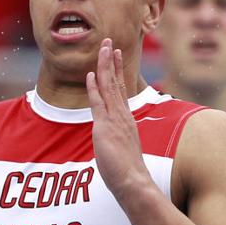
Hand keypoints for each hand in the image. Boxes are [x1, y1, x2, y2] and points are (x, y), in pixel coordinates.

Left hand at [85, 39, 151, 201]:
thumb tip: (111, 143)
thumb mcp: (122, 151)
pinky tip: (92, 74)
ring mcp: (116, 120)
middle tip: (109, 42)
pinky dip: (95, 88)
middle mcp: (123, 116)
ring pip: (110, 87)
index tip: (114, 56)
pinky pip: (99, 103)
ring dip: (105, 66)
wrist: (133, 182)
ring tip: (103, 47)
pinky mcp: (106, 128)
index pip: (121, 91)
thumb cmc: (128, 173)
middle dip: (111, 61)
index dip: (117, 72)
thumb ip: (116, 141)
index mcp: (127, 120)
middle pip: (117, 83)